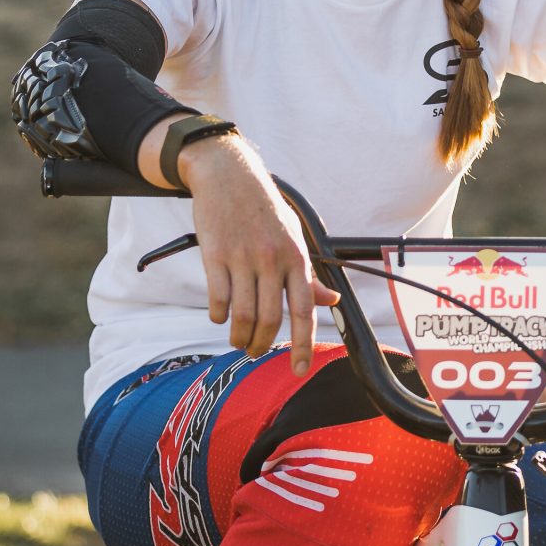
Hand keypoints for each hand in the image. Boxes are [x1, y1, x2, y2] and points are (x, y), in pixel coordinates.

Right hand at [180, 136, 339, 372]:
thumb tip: (330, 300)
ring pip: (242, 316)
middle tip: (256, 353)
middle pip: (269, 319)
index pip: (304, 310)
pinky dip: (219, 316)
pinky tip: (220, 316)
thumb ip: (307, 274)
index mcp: (296, 257)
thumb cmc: (264, 209)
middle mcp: (272, 259)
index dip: (303, 345)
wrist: (228, 175)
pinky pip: (218, 300)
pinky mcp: (214, 255)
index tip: (299, 370)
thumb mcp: (293, 236)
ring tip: (238, 341)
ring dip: (239, 337)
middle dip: (262, 346)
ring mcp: (242, 258)